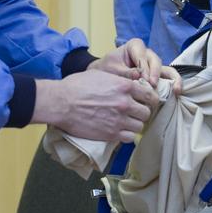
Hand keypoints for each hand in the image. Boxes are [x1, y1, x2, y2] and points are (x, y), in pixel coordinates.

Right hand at [32, 67, 158, 141]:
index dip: (149, 99)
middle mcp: (125, 103)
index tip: (146, 102)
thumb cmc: (77, 86)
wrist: (62, 103)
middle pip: (146, 112)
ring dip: (134, 125)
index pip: (150, 95)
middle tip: (134, 113)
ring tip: (125, 123)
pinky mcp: (111, 134)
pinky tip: (119, 131)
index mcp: (125, 86)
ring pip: (140, 126)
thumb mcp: (101, 75)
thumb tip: (132, 82)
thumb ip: (120, 80)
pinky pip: (130, 138)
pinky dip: (127, 135)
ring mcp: (119, 120)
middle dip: (141, 113)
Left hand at [94, 39, 182, 94]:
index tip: (142, 78)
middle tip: (152, 85)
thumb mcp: (112, 69)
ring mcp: (153, 65)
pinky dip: (173, 84)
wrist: (104, 75)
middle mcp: (147, 54)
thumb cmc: (107, 69)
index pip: (142, 55)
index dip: (144, 66)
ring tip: (174, 90)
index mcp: (135, 46)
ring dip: (172, 79)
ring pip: (166, 68)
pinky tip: (176, 92)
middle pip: (155, 61)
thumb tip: (138, 75)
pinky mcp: (157, 76)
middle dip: (155, 73)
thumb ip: (124, 72)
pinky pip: (168, 78)